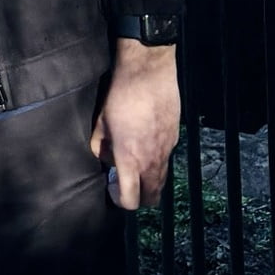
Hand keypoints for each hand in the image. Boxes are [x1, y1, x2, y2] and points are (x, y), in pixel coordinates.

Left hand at [90, 38, 180, 209]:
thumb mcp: (101, 124)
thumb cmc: (121, 97)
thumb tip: (106, 159)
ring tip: (135, 165)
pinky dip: (156, 163)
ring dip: (149, 181)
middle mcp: (151, 161)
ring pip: (161, 181)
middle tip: (125, 181)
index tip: (112, 188)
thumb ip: (100, 147)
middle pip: (152, 198)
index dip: (120, 200)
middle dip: (138, 197)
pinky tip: (145, 146)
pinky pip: (166, 161)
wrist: (149, 73)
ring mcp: (166, 151)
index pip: (130, 200)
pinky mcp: (174, 139)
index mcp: (130, 160)